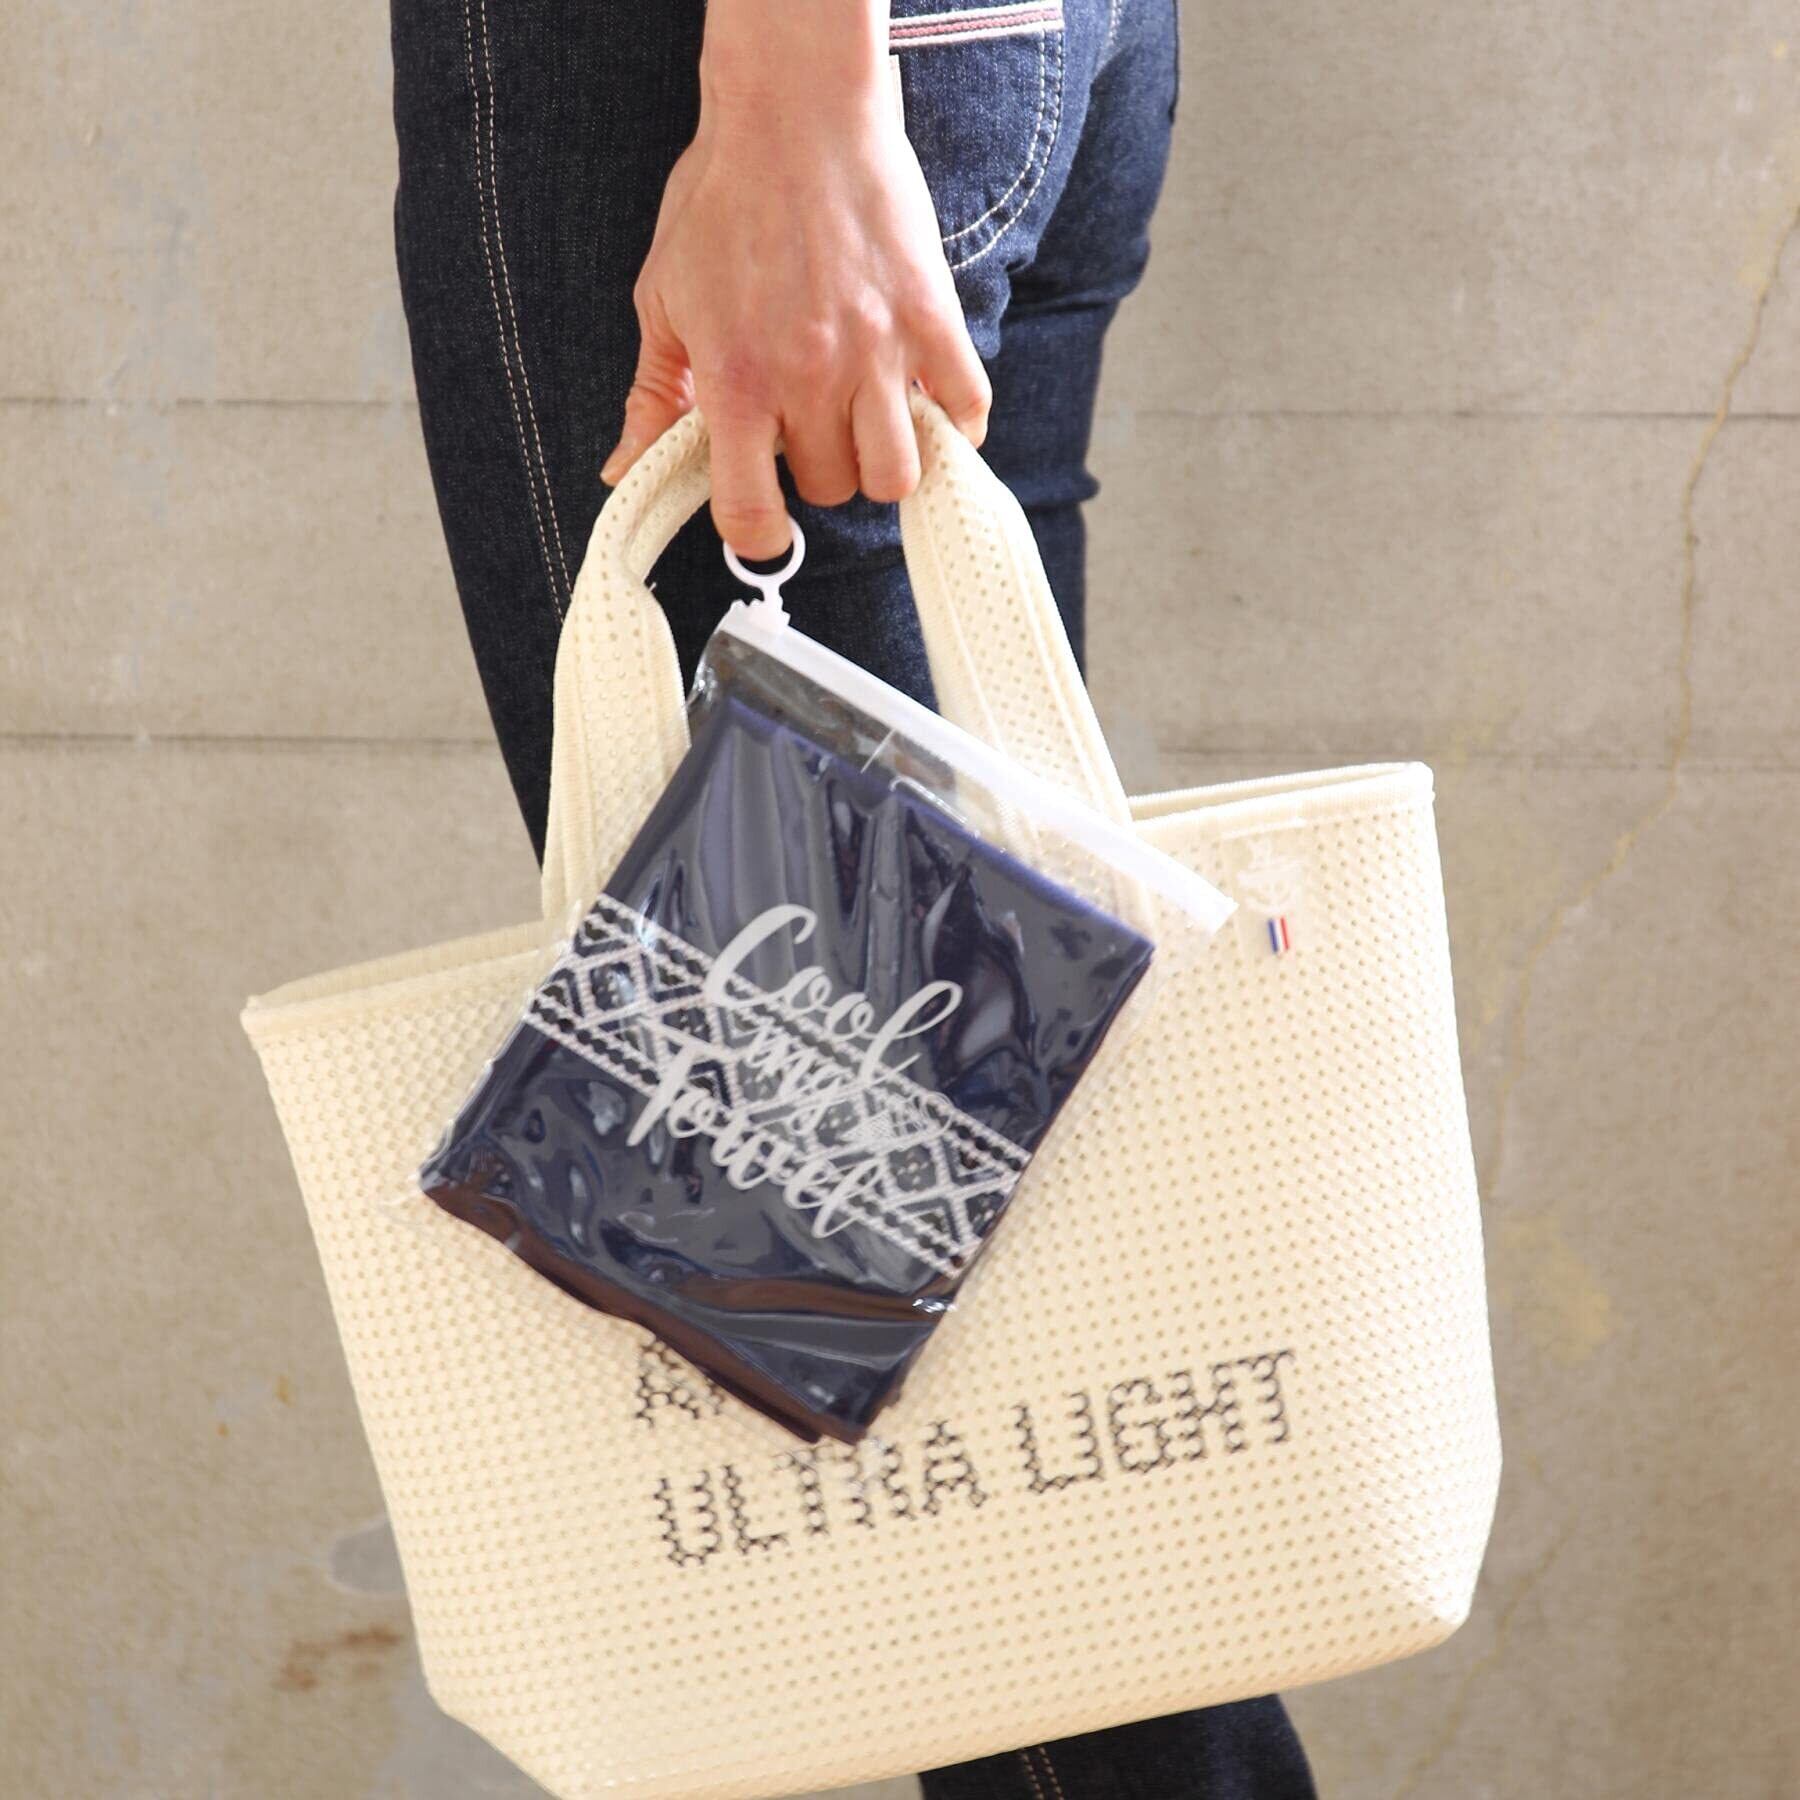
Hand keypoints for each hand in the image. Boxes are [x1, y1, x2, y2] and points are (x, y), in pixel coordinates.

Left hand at [599, 0, 991, 557]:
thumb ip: (653, 395)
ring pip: (899, 474)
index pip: (751, 513)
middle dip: (819, 471)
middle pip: (833, 490)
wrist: (794, 110)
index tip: (763, 522)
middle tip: (808, 425)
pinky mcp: (931, 320)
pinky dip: (954, 424)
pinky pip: (966, 411)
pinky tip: (925, 400)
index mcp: (736, 381)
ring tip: (866, 422)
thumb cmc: (722, 199)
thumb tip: (623, 469)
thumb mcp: (664, 298)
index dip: (756, 534)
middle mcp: (809, 378)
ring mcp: (877, 352)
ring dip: (882, 462)